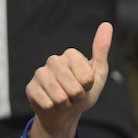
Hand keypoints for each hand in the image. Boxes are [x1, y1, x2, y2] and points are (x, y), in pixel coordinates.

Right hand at [26, 22, 113, 137]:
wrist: (64, 113)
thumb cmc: (83, 93)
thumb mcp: (98, 74)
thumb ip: (101, 50)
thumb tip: (107, 24)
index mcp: (71, 54)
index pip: (86, 77)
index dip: (88, 87)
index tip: (85, 86)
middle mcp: (54, 60)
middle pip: (74, 88)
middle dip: (77, 98)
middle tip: (74, 96)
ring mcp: (40, 73)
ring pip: (60, 97)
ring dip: (66, 105)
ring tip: (64, 101)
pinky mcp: (31, 88)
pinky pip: (47, 103)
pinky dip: (53, 108)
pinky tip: (52, 104)